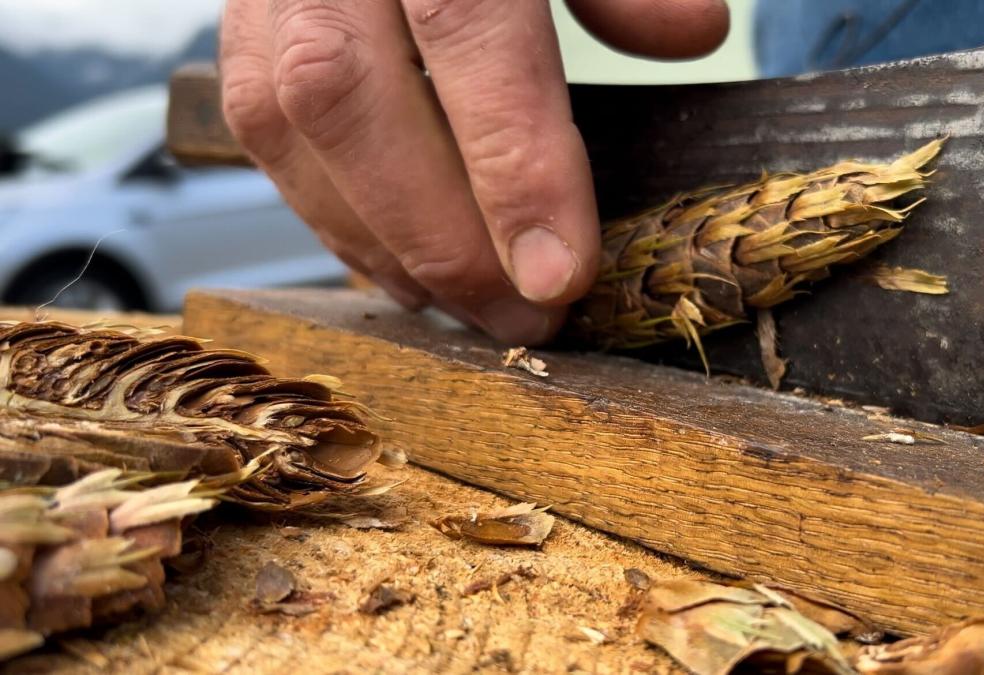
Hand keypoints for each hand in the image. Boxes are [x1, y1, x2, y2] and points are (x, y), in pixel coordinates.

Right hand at [219, 0, 728, 343]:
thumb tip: (691, 34)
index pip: (467, 36)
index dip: (512, 167)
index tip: (559, 274)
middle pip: (353, 100)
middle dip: (440, 236)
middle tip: (521, 319)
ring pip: (287, 127)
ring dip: (379, 243)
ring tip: (463, 310)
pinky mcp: (237, 22)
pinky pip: (259, 133)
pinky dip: (332, 215)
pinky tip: (398, 263)